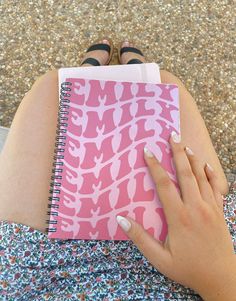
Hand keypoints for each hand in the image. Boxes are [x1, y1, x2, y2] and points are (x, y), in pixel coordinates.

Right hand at [116, 131, 235, 300]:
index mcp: (180, 217)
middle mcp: (196, 208)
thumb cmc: (188, 269)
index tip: (148, 151)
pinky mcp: (219, 211)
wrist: (221, 278)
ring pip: (201, 177)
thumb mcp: (159, 259)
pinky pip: (216, 187)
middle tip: (172, 135)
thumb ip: (140, 238)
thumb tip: (121, 219)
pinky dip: (211, 174)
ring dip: (193, 159)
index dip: (155, 166)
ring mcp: (210, 208)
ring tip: (185, 145)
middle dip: (177, 153)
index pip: (164, 185)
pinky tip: (206, 165)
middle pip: (186, 174)